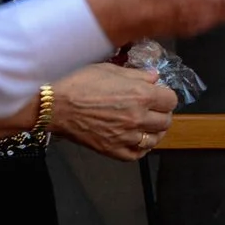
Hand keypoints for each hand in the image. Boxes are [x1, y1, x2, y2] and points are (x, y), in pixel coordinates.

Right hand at [50, 63, 176, 160]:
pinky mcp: (112, 150)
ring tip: (146, 125)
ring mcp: (125, 136)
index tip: (157, 95)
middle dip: (161, 113)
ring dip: (154, 132)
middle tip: (152, 110)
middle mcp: (138, 117)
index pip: (171, 100)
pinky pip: (136, 154)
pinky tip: (136, 141)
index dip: (165, 97)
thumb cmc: (80, 83)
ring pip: (154, 139)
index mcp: (142, 95)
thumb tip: (155, 77)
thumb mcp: (110, 69)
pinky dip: (140, 149)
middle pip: (166, 121)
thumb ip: (137, 75)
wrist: (53, 106)